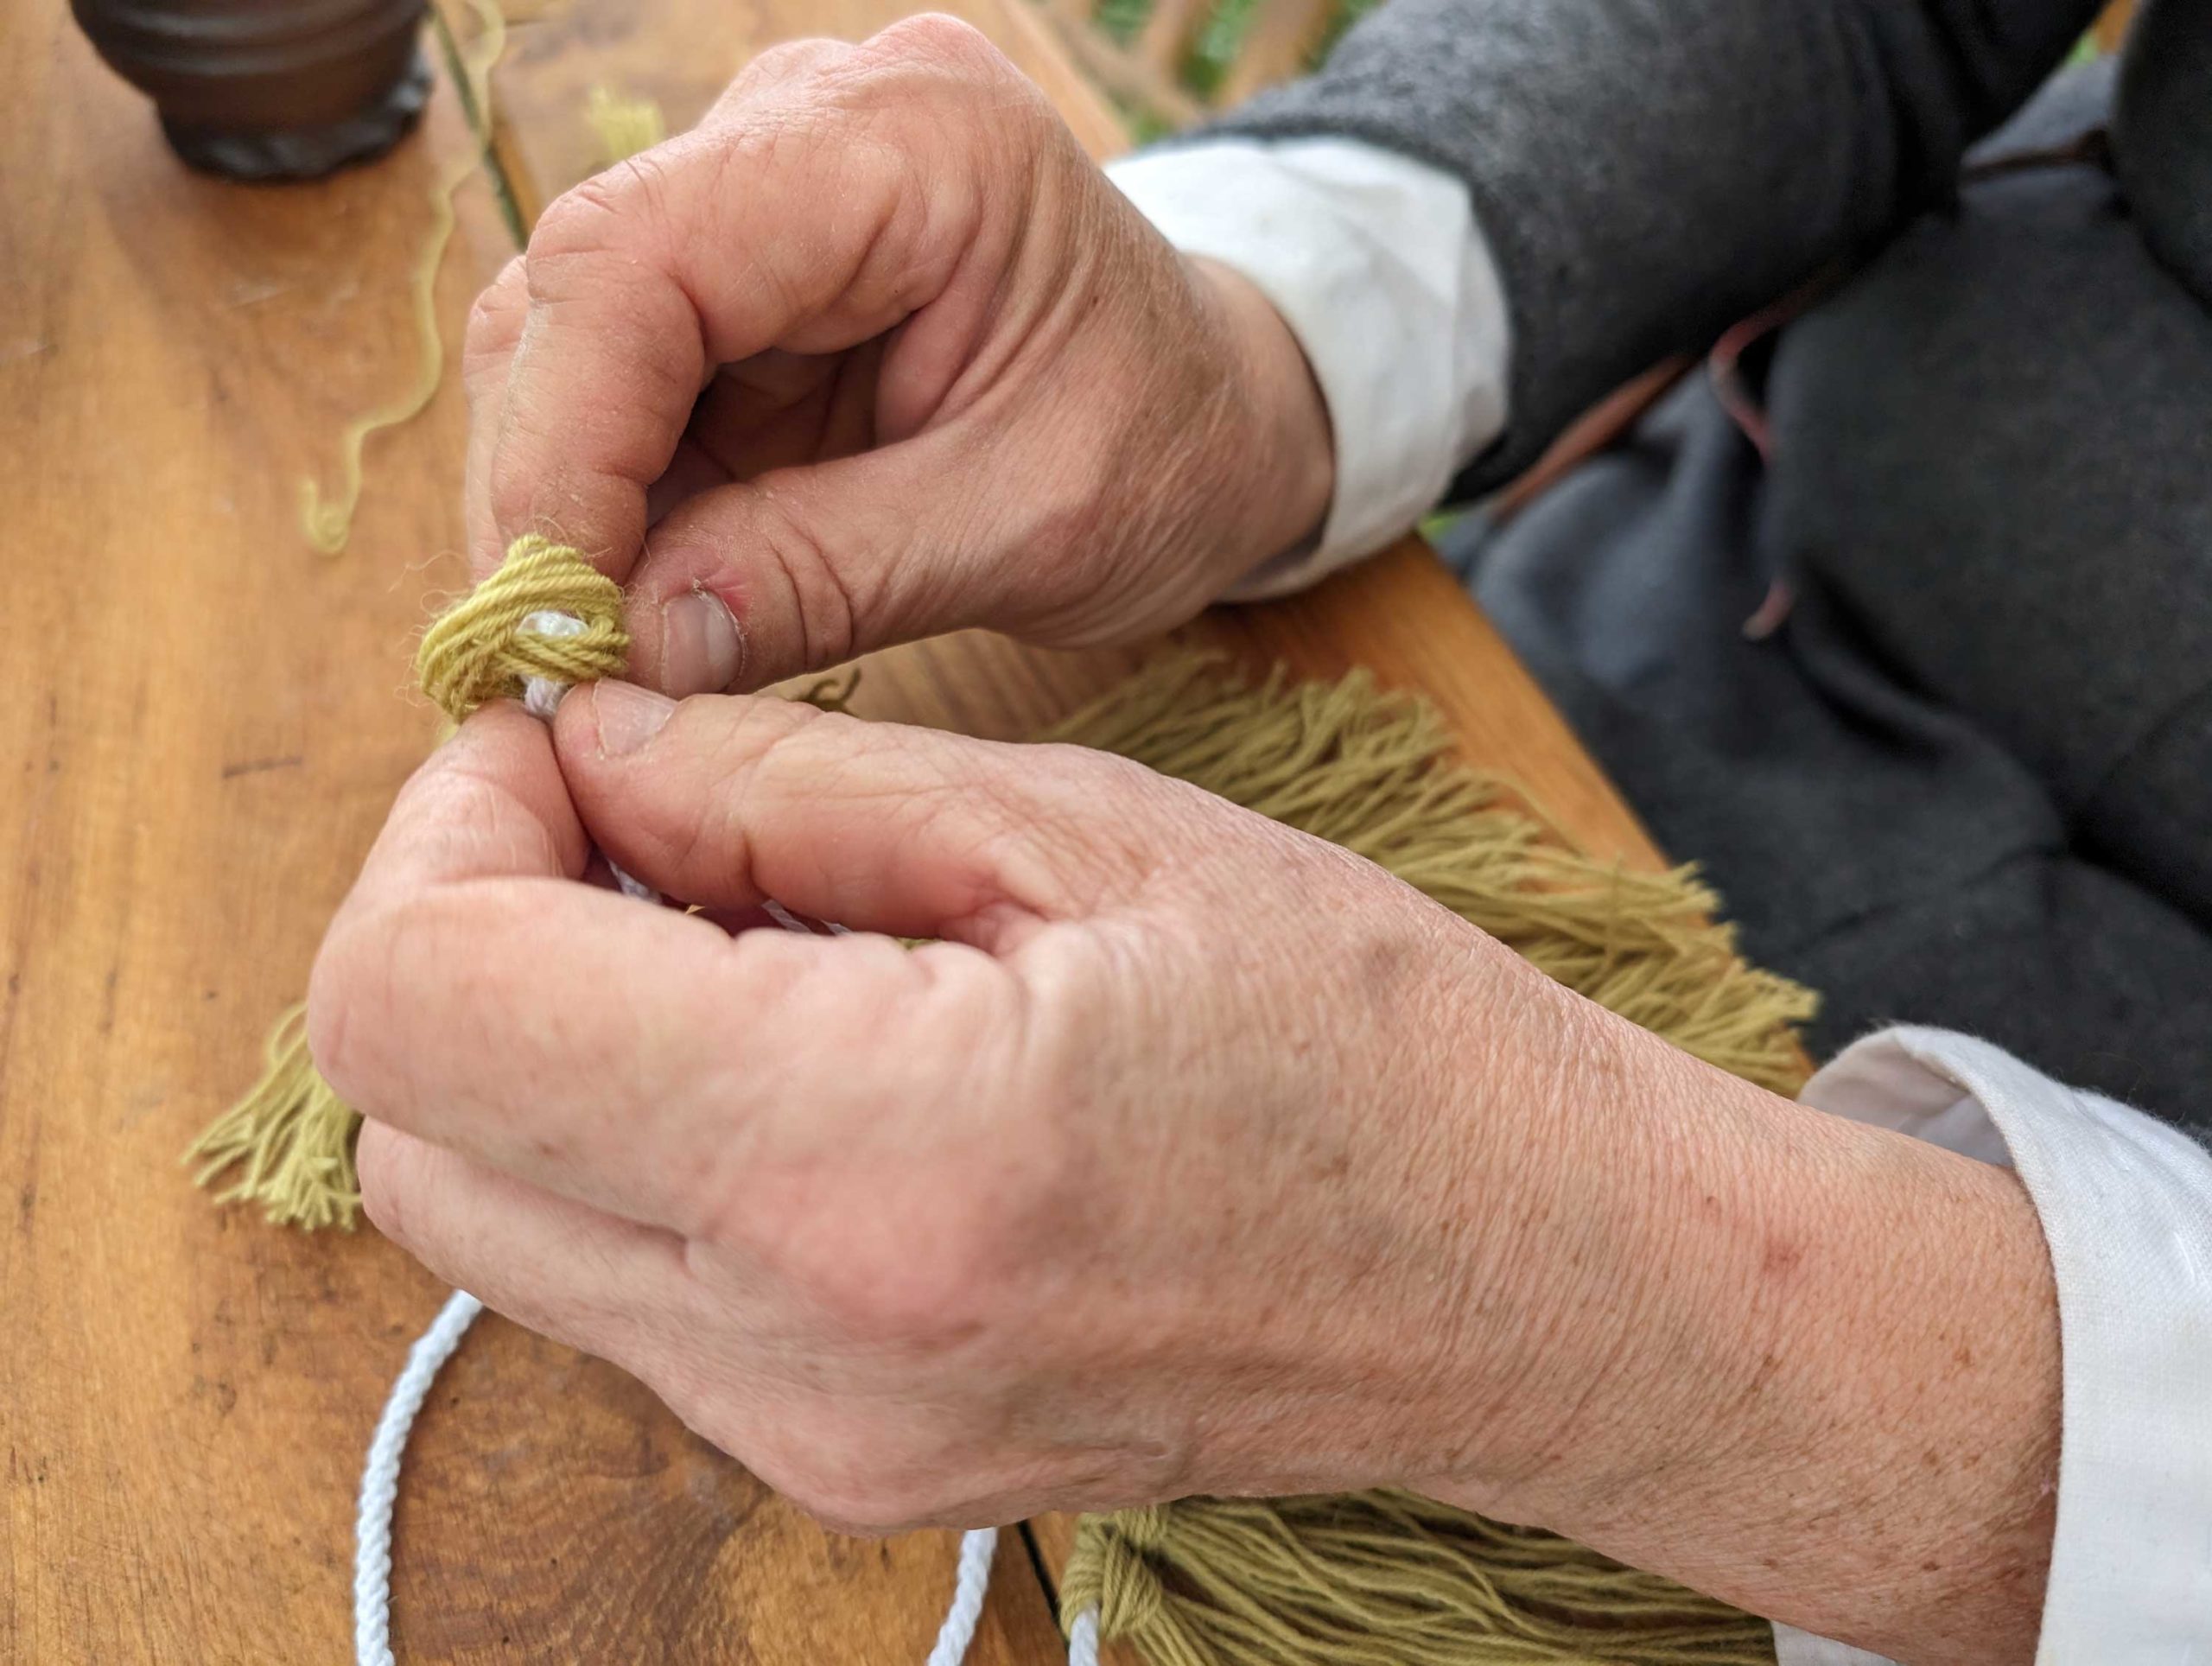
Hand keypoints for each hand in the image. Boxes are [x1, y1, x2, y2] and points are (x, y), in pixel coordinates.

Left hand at [310, 689, 2059, 1663]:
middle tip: (635, 817)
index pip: (423, 1005)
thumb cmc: (1364, 1037)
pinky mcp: (834, 1462)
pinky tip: (797, 1044)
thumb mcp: (1089, 829)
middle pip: (409, 1130)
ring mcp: (802, 1438)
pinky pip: (618, 1283)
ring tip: (742, 927)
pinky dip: (637, 1136)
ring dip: (545, 1036)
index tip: (562, 744)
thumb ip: (781, 787)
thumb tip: (583, 747)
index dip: (444, 829)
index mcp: (860, 1156)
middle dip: (469, 927)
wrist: (1524, 1286)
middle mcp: (792, 1349)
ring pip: (491, 1216)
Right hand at [459, 16, 1332, 696]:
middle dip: (547, 488)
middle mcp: (812, 122)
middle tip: (550, 662)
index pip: (642, 258)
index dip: (562, 447)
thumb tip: (625, 651)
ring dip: (565, 502)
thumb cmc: (1173, 448)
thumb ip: (825, 577)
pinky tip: (633, 600)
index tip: (549, 618)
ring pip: (575, 334)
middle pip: (582, 288)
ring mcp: (767, 186)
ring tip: (592, 648)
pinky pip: (626, 379)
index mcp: (913, 142)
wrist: (1227, 412)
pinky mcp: (748, 271)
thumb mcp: (1028, 529)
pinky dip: (613, 500)